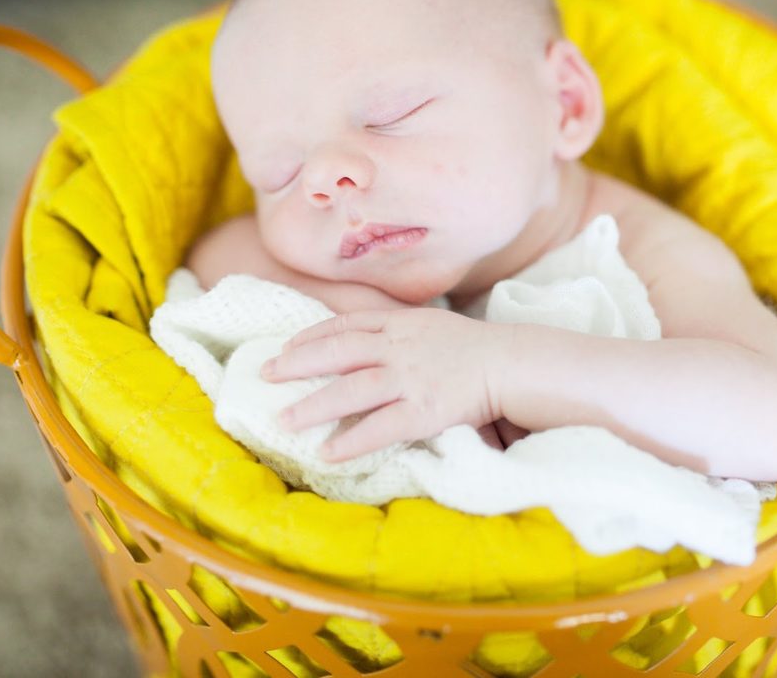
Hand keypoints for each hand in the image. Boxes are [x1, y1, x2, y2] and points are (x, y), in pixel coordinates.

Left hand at [261, 308, 509, 460]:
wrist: (512, 363)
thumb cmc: (476, 348)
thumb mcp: (432, 325)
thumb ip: (400, 331)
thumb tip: (367, 342)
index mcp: (400, 324)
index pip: (345, 325)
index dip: (311, 336)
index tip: (286, 347)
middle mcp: (398, 348)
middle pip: (336, 352)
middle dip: (297, 363)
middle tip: (265, 374)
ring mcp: (409, 379)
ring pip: (350, 390)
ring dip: (313, 405)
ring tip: (284, 420)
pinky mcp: (423, 411)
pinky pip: (379, 428)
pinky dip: (351, 440)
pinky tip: (327, 453)